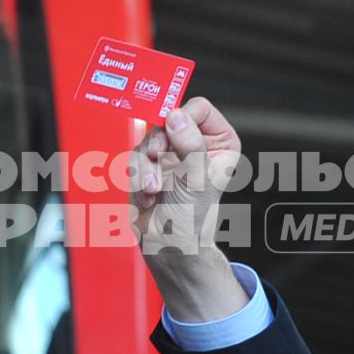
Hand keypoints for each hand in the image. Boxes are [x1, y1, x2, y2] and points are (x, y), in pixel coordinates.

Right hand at [130, 98, 246, 319]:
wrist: (168, 245)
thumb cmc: (193, 218)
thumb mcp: (196, 177)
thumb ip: (189, 144)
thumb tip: (176, 116)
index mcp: (220, 141)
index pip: (198, 108)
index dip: (182, 119)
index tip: (172, 133)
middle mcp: (195, 143)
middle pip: (167, 120)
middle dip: (158, 146)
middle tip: (158, 160)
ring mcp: (171, 153)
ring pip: (146, 138)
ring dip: (145, 166)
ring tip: (153, 189)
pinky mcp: (149, 164)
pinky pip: (133, 155)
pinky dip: (137, 175)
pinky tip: (148, 194)